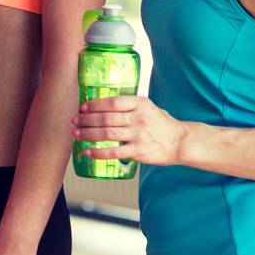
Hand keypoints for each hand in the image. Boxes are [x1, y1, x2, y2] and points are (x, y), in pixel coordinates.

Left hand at [72, 95, 187, 166]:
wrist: (180, 141)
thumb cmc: (161, 123)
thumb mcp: (148, 107)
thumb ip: (129, 105)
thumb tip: (103, 104)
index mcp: (140, 103)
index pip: (112, 102)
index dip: (94, 104)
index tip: (83, 107)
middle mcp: (138, 118)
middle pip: (106, 118)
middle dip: (86, 120)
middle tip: (74, 121)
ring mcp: (138, 135)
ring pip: (106, 133)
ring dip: (87, 134)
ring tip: (76, 134)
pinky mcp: (138, 150)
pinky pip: (114, 152)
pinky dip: (98, 152)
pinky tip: (87, 151)